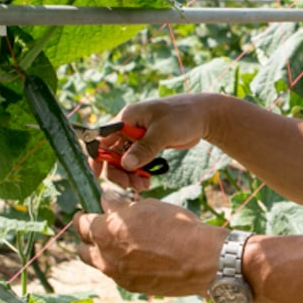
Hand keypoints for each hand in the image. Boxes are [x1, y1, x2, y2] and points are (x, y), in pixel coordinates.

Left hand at [72, 192, 225, 297]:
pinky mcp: (131, 287)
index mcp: (105, 232)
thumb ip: (120, 207)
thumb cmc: (175, 227)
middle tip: (102, 228)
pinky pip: (118, 274)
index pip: (81, 224)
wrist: (200, 259)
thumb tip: (106, 201)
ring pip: (99, 264)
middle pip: (83, 249)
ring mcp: (117, 275)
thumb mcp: (147, 207)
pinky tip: (139, 256)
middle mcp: (105, 257)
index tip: (90, 212)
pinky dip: (121, 264)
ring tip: (121, 243)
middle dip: (88, 238)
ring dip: (103, 253)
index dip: (85, 216)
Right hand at [96, 94, 217, 191]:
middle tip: (128, 185)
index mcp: (127, 118)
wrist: (205, 116)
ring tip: (142, 186)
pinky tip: (147, 182)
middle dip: (117, 171)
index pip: (102, 137)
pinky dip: (139, 173)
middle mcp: (129, 127)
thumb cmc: (184, 116)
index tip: (98, 174)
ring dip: (129, 175)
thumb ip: (145, 148)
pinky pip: (137, 162)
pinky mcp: (148, 145)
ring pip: (124, 161)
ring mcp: (138, 137)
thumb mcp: (163, 132)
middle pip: (112, 153)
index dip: (97, 156)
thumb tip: (125, 164)